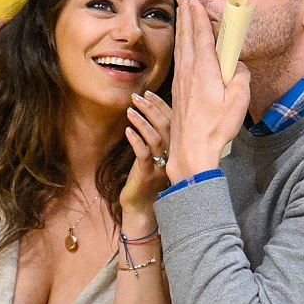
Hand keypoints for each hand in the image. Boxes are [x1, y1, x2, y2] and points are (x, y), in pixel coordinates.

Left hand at [120, 91, 171, 215]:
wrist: (142, 210)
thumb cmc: (146, 181)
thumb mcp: (155, 158)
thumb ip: (156, 140)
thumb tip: (148, 117)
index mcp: (176, 150)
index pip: (172, 122)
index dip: (161, 105)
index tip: (149, 93)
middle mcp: (173, 156)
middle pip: (166, 126)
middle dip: (152, 108)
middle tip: (138, 96)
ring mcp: (161, 166)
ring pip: (156, 138)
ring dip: (142, 122)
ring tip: (130, 110)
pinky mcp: (148, 175)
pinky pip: (144, 154)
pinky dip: (136, 140)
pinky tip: (127, 130)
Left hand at [167, 0, 249, 182]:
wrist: (191, 150)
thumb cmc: (216, 128)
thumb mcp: (238, 101)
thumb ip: (241, 77)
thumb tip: (239, 66)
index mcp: (204, 70)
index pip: (202, 36)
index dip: (199, 16)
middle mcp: (189, 71)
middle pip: (186, 36)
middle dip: (185, 15)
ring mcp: (181, 81)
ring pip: (180, 47)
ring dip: (181, 28)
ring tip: (179, 13)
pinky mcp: (178, 91)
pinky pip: (178, 60)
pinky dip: (179, 45)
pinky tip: (180, 46)